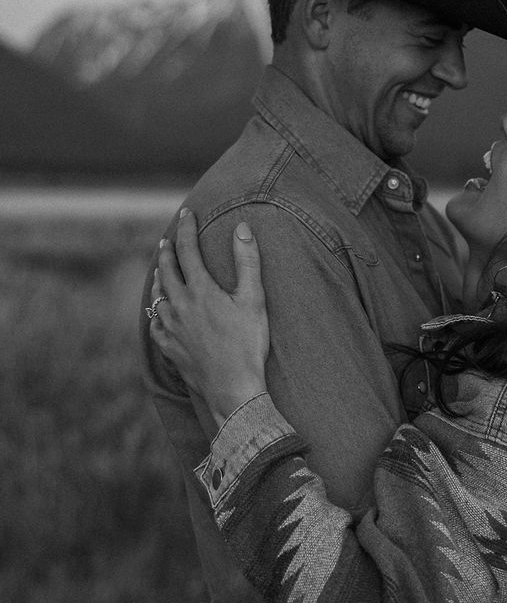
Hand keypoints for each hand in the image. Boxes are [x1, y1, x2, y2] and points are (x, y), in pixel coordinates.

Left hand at [149, 209, 269, 427]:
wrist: (233, 388)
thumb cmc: (248, 344)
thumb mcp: (254, 299)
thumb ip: (247, 261)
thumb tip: (242, 227)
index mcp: (200, 290)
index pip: (188, 250)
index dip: (187, 229)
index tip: (187, 214)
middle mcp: (180, 305)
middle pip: (166, 270)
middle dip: (167, 251)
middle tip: (167, 239)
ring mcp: (171, 328)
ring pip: (157, 296)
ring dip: (158, 278)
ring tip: (159, 270)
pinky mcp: (169, 348)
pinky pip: (155, 325)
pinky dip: (155, 312)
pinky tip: (159, 312)